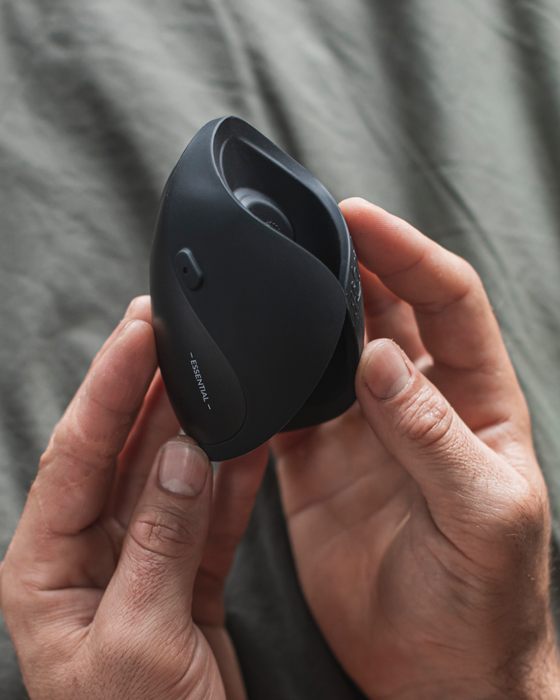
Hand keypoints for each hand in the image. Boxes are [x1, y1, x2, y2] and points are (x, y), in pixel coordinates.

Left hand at [0, 296, 267, 699]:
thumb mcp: (138, 640)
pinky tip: (250, 436)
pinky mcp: (184, 574)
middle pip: (120, 451)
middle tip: (169, 327)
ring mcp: (141, 560)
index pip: (76, 454)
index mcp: (47, 567)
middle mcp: (89, 554)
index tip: (138, 332)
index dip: (108, 386)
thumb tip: (181, 455)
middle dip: (144, 388)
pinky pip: (209, 510)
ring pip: (168, 473)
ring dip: (191, 422)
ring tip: (211, 369)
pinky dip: (232, 473)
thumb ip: (160, 540)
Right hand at [273, 199, 559, 698]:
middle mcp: (415, 404)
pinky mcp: (317, 467)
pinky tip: (246, 362)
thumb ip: (434, 435)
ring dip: (305, 315)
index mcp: (474, 401)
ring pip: (330, 351)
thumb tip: (384, 361)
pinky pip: (287, 409)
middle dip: (350, 266)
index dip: (407, 252)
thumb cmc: (487, 599)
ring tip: (269, 280)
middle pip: (383, 310)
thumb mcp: (483, 515)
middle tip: (305, 232)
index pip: (446, 299)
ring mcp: (362, 433)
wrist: (438, 671)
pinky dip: (267, 383)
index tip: (360, 218)